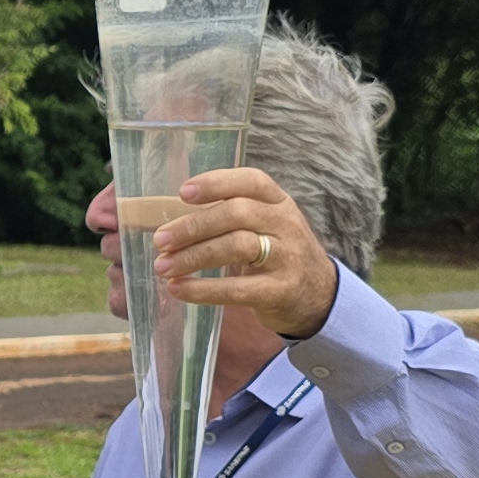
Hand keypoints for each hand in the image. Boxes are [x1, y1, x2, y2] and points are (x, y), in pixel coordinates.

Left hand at [147, 168, 340, 337]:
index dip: (217, 183)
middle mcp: (286, 224)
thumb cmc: (277, 254)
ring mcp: (287, 257)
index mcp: (278, 202)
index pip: (251, 181)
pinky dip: (203, 289)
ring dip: (193, 256)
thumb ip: (229, 216)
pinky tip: (178, 289)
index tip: (183, 192)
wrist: (318, 296)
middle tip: (160, 240)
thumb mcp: (265, 226)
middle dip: (194, 226)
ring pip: (237, 247)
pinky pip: (238, 289)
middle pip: (237, 214)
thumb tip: (169, 220)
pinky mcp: (281, 290)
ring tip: (163, 267)